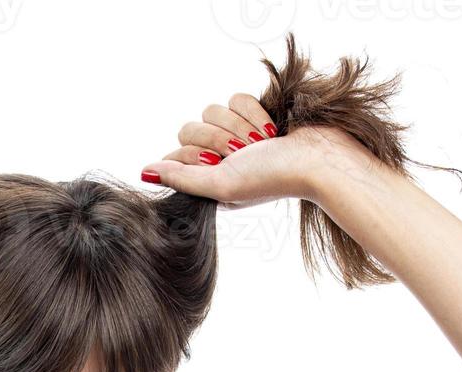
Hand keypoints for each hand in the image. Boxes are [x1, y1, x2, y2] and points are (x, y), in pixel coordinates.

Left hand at [140, 93, 365, 206]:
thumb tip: (144, 172)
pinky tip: (269, 129)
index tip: (217, 162)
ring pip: (212, 110)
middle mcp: (218, 158)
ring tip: (261, 142)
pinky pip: (235, 98)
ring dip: (239, 126)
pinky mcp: (252, 114)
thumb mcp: (221, 184)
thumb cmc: (272, 178)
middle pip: (190, 128)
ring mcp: (235, 135)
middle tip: (244, 152)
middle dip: (219, 138)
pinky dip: (253, 111)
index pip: (175, 154)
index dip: (194, 154)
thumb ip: (181, 178)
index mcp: (206, 180)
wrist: (318, 157)